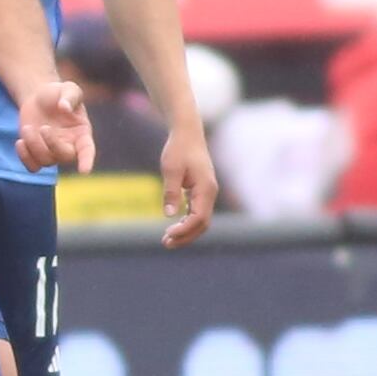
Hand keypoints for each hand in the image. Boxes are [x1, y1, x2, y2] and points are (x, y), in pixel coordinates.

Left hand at [16, 77, 92, 172]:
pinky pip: (32, 167)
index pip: (87, 150)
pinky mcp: (36, 154)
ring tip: (27, 127)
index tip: (84, 170)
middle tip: (43, 127)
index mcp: (81, 133)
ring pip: (46, 161)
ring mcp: (52, 152)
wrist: (39, 98)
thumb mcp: (68, 88)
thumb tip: (64, 108)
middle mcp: (69, 146)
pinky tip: (20, 141)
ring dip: (34, 145)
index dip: (87, 160)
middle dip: (52, 144)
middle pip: (64, 157)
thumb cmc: (58, 93)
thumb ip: (70, 96)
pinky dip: (25, 157)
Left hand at [156, 119, 217, 246]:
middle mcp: (210, 193)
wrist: (187, 133)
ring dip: (187, 231)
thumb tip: (169, 215)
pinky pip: (198, 212)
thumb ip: (171, 192)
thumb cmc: (178, 148)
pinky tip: (174, 226)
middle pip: (203, 224)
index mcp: (206, 188)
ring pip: (201, 220)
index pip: (199, 218)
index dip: (185, 230)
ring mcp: (208, 192)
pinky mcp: (202, 191)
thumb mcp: (171, 169)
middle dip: (186, 236)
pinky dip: (187, 222)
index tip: (168, 235)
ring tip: (168, 239)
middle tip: (166, 243)